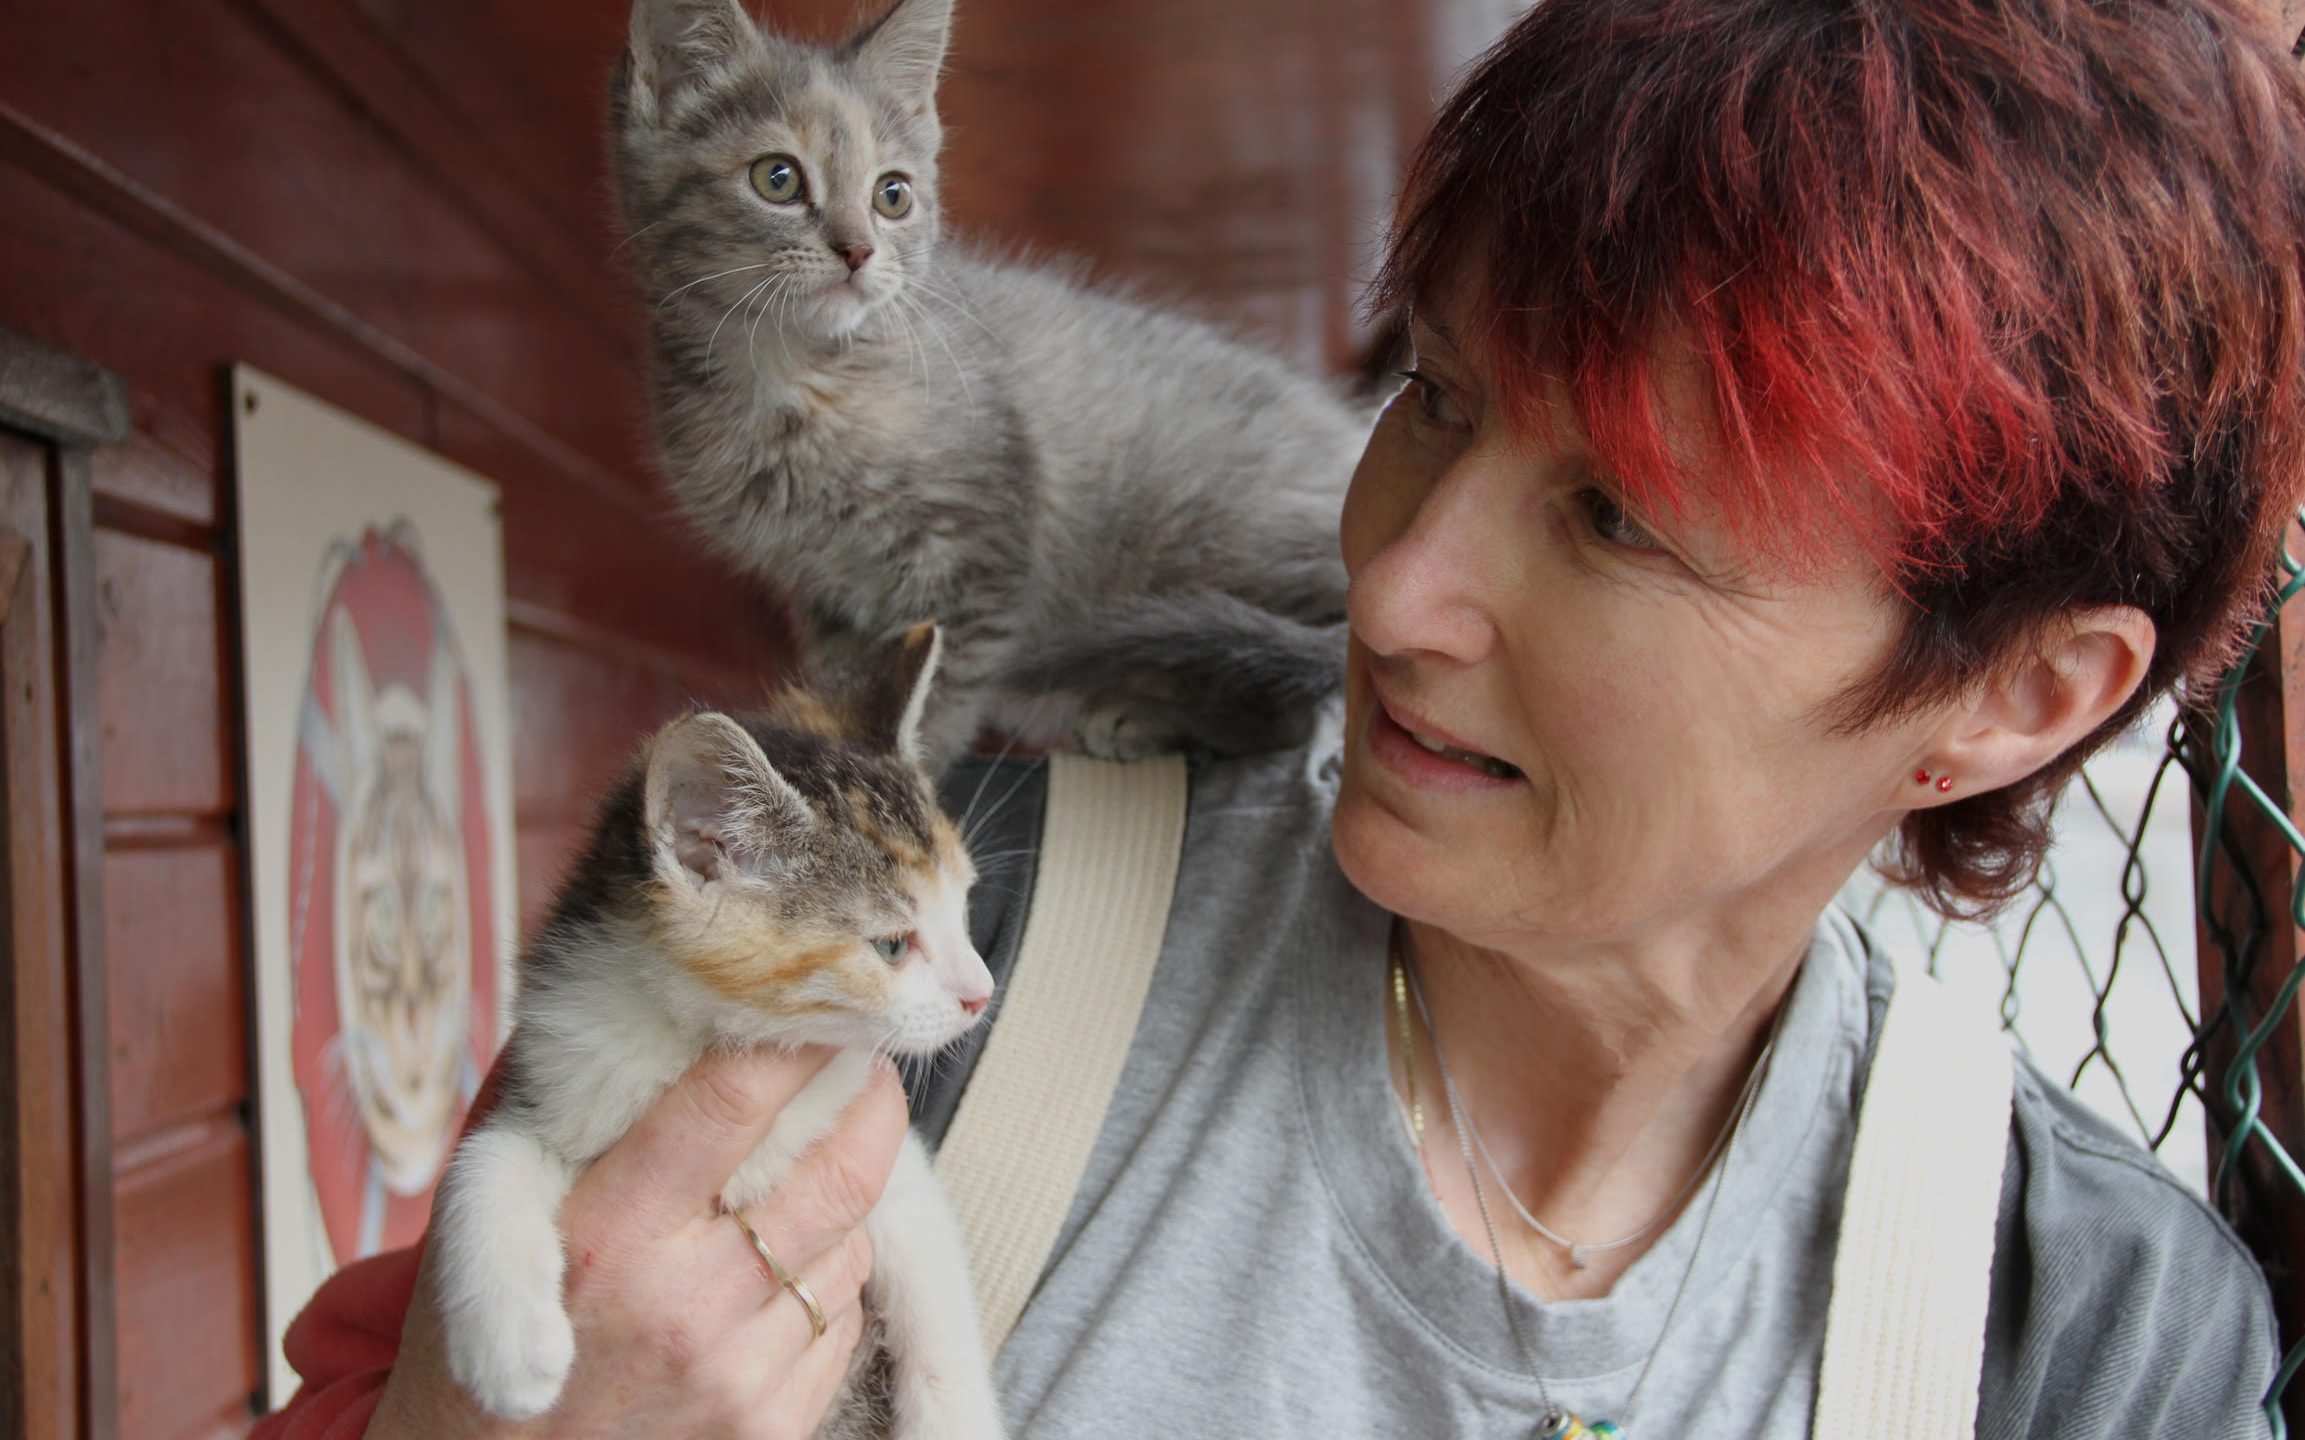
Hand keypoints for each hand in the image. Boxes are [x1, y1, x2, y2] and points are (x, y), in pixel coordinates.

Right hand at [368, 1046, 909, 1439]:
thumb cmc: (479, 1341)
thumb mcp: (489, 1215)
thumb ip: (553, 1110)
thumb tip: (614, 997)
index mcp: (610, 1230)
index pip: (733, 1098)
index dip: (793, 1036)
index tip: (819, 1001)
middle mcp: (686, 1300)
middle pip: (837, 1168)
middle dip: (870, 1098)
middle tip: (867, 1057)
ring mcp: (739, 1371)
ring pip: (852, 1239)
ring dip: (845, 1193)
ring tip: (811, 1166)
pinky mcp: (774, 1424)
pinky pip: (844, 1315)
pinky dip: (829, 1275)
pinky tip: (781, 1264)